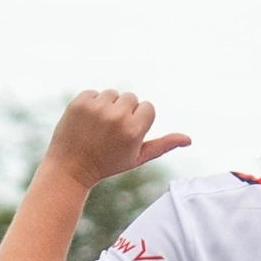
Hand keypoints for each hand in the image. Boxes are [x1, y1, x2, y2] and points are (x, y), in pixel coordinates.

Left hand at [42, 90, 190, 189]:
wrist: (70, 167)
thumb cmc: (108, 164)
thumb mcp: (138, 158)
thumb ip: (163, 145)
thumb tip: (189, 139)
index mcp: (134, 131)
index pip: (148, 107)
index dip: (139, 120)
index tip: (127, 133)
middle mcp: (117, 117)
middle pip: (131, 97)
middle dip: (124, 111)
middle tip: (111, 131)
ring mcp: (96, 108)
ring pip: (112, 93)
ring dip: (108, 105)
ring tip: (98, 126)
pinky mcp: (79, 102)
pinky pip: (94, 92)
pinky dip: (91, 103)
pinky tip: (86, 121)